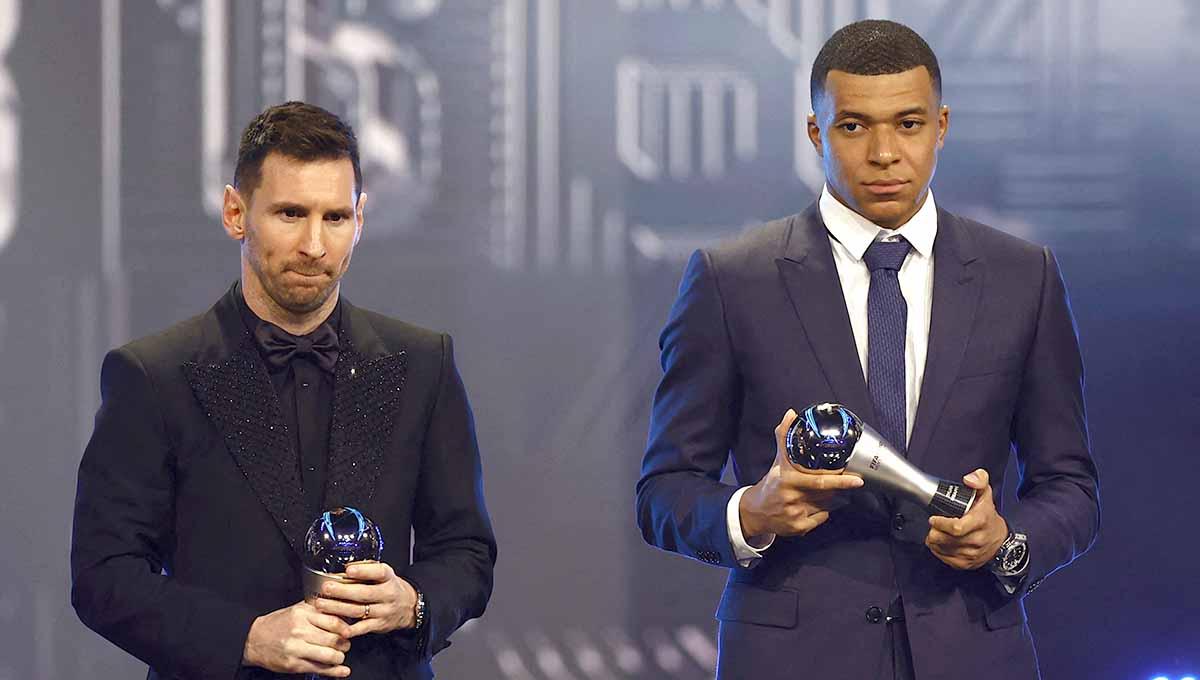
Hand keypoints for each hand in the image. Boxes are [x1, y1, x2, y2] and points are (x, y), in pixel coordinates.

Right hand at [242, 600, 351, 676]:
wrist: (254, 639)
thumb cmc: (278, 624)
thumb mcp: (297, 610)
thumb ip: (318, 610)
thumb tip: (342, 613)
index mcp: (303, 614)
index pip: (334, 621)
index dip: (346, 628)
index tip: (349, 631)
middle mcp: (300, 630)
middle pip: (334, 639)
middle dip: (345, 644)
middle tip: (345, 644)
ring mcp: (296, 648)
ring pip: (329, 655)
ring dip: (340, 657)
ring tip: (339, 655)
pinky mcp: (294, 664)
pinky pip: (319, 669)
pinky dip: (335, 671)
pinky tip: (342, 671)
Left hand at [314, 561, 418, 637]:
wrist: (408, 606)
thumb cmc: (389, 586)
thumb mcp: (384, 573)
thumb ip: (367, 568)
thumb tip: (346, 566)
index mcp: (388, 578)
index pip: (378, 573)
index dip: (363, 571)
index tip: (348, 570)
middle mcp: (387, 594)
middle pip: (364, 593)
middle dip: (342, 591)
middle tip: (326, 588)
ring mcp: (384, 611)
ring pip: (359, 611)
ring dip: (338, 608)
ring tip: (322, 605)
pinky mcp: (379, 625)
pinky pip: (363, 628)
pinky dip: (350, 629)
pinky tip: (338, 628)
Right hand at [738, 409, 864, 538]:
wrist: (755, 511)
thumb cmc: (771, 483)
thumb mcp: (778, 460)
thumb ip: (785, 437)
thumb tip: (790, 414)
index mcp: (787, 480)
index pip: (819, 481)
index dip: (840, 480)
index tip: (857, 478)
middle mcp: (791, 498)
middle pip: (826, 494)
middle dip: (839, 488)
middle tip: (851, 482)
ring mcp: (795, 515)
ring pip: (826, 506)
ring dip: (831, 499)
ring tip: (826, 492)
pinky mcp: (798, 528)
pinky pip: (821, 518)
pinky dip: (823, 512)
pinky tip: (816, 506)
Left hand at [925, 468, 1008, 569]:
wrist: (1000, 538)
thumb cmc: (988, 515)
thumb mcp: (985, 493)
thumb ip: (979, 480)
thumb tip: (968, 479)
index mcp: (980, 521)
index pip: (956, 528)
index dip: (940, 523)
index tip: (933, 519)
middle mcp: (977, 540)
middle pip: (947, 540)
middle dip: (934, 532)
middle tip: (933, 526)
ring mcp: (972, 554)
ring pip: (944, 550)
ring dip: (935, 542)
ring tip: (935, 533)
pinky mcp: (967, 564)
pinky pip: (946, 559)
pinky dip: (938, 551)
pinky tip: (939, 543)